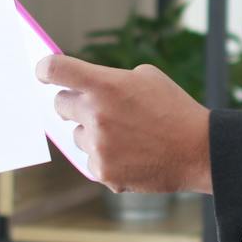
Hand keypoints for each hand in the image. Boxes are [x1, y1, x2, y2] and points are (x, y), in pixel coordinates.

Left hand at [36, 54, 213, 194]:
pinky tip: (132, 155)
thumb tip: (83, 88)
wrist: (198, 150)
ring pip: (77, 136)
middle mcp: (96, 114)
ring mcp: (98, 146)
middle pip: (60, 105)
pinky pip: (92, 161)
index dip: (45, 69)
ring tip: (127, 135)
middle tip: (97, 108)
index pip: (56, 70)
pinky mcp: (103, 172)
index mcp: (105, 85)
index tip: (44, 73)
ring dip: (93, 134)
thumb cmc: (174, 109)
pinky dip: (107, 159)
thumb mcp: (146, 77)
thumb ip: (110, 80)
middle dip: (75, 104)